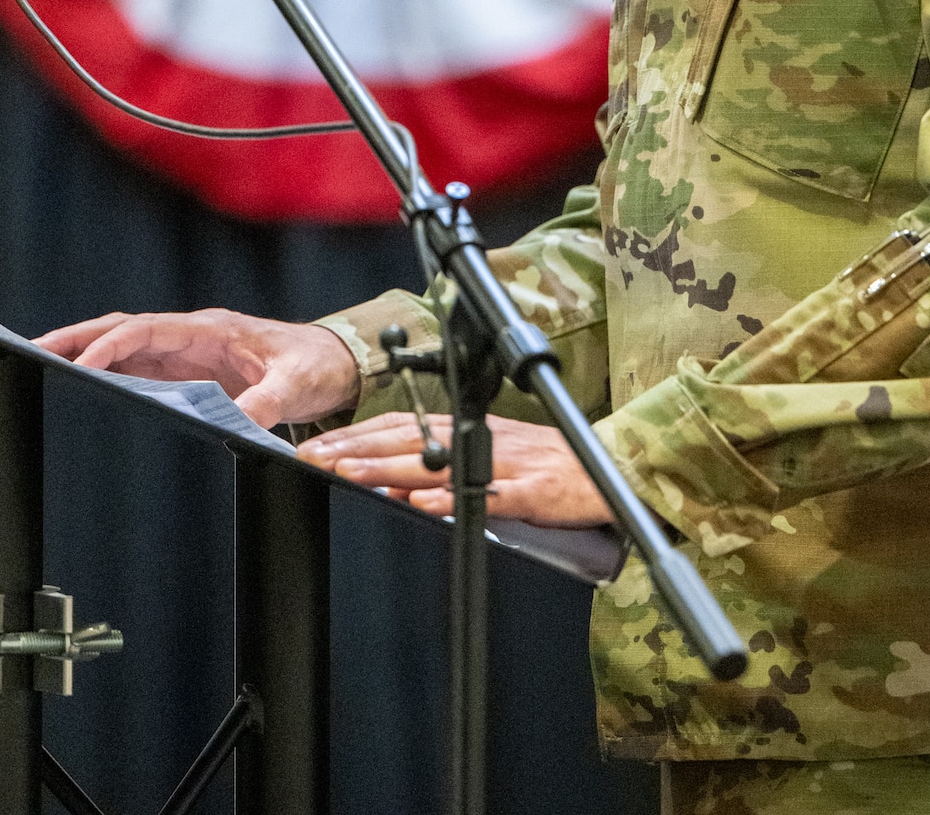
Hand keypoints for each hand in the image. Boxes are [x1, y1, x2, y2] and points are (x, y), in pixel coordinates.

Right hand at [34, 309, 360, 427]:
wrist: (332, 364)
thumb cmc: (314, 365)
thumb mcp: (293, 384)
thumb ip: (265, 402)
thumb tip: (239, 425)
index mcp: (210, 329)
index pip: (146, 331)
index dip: (110, 347)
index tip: (81, 367)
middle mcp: (191, 335)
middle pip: (122, 330)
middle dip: (77, 338)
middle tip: (32, 350)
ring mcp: (185, 352)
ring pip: (123, 346)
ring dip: (84, 352)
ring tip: (40, 363)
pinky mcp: (187, 372)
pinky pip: (138, 367)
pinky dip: (106, 371)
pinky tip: (82, 384)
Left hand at [300, 413, 612, 526]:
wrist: (615, 466)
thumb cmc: (554, 465)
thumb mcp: (497, 457)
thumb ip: (449, 469)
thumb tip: (396, 483)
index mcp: (473, 429)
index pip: (404, 426)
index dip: (359, 436)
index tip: (318, 447)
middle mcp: (483, 439)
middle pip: (410, 441)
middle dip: (359, 450)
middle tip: (315, 459)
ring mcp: (506, 464)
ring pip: (439, 464)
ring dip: (390, 469)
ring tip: (349, 475)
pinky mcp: (531, 492)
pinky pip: (488, 495)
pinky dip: (453, 498)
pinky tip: (423, 503)